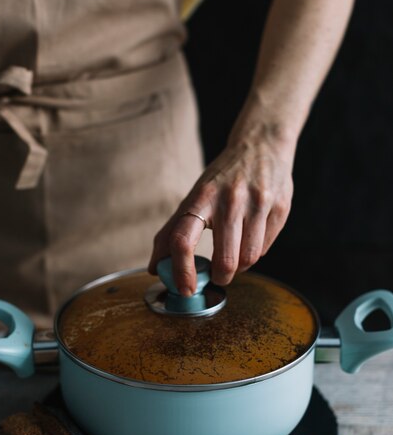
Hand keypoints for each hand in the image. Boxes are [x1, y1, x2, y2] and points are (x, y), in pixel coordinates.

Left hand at [148, 118, 295, 295]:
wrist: (261, 145)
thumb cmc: (222, 179)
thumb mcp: (195, 197)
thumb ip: (173, 231)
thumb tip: (155, 268)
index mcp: (202, 196)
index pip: (184, 240)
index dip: (182, 271)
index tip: (185, 289)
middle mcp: (230, 199)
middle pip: (225, 260)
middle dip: (221, 277)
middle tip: (218, 277)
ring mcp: (258, 203)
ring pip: (249, 259)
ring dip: (240, 267)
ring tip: (236, 256)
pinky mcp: (280, 207)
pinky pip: (266, 248)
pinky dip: (256, 252)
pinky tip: (252, 238)